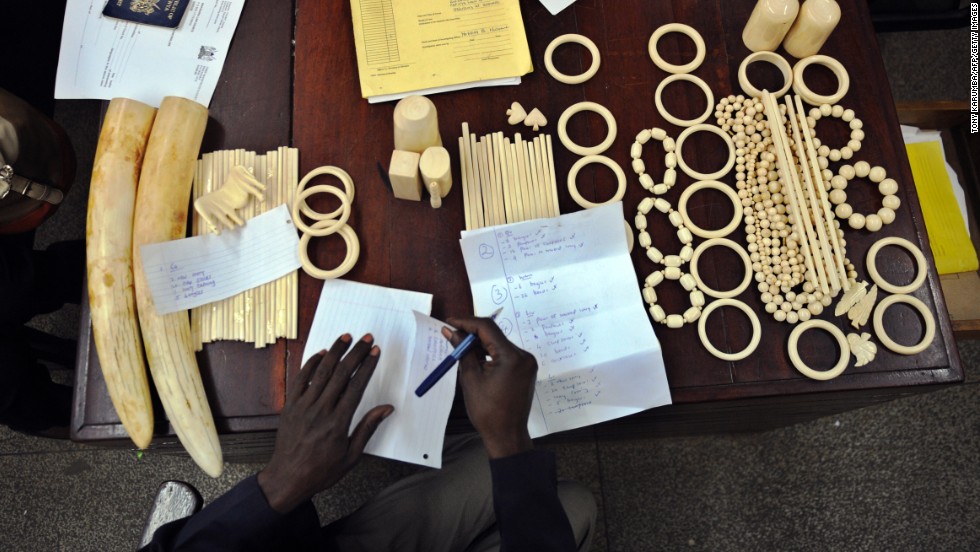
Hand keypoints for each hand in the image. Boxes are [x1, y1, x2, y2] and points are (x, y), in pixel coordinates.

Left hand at [257, 334, 392, 512]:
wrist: (287, 479)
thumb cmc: (321, 470)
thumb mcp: (351, 455)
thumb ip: (368, 428)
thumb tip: (386, 409)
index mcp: (338, 422)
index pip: (356, 386)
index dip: (367, 366)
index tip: (375, 353)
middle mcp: (320, 410)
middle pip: (341, 374)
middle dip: (356, 353)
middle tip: (366, 339)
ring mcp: (303, 406)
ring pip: (321, 371)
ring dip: (335, 352)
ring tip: (346, 338)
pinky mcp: (290, 406)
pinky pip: (300, 379)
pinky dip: (311, 364)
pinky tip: (321, 354)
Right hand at [443, 316, 535, 458]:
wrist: (507, 435)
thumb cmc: (487, 411)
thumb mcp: (471, 378)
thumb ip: (462, 351)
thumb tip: (451, 331)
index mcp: (512, 357)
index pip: (488, 328)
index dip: (467, 322)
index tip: (450, 322)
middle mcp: (524, 356)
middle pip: (495, 335)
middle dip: (472, 333)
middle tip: (452, 333)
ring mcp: (527, 363)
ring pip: (499, 344)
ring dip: (480, 344)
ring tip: (460, 348)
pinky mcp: (525, 370)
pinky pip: (505, 354)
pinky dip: (490, 354)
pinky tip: (475, 358)